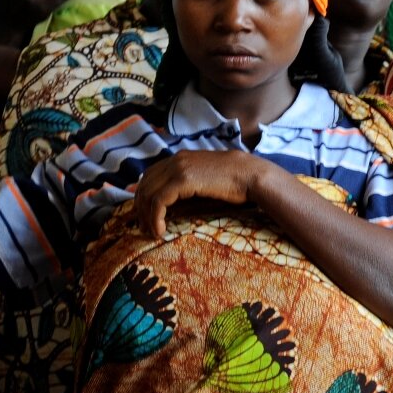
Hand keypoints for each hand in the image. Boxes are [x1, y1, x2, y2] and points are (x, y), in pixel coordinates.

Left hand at [132, 150, 274, 237]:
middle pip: (144, 185)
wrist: (251, 175)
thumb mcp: (205, 180)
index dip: (142, 197)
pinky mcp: (183, 180)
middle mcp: (175, 160)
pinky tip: (160, 231)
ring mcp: (178, 168)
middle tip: (144, 228)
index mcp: (179, 159)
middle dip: (140, 209)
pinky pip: (159, 200)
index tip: (145, 216)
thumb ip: (188, 184)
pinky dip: (155, 217)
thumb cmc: (234, 182)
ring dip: (147, 216)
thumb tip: (175, 201)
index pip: (149, 176)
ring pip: (149, 194)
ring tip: (152, 232)